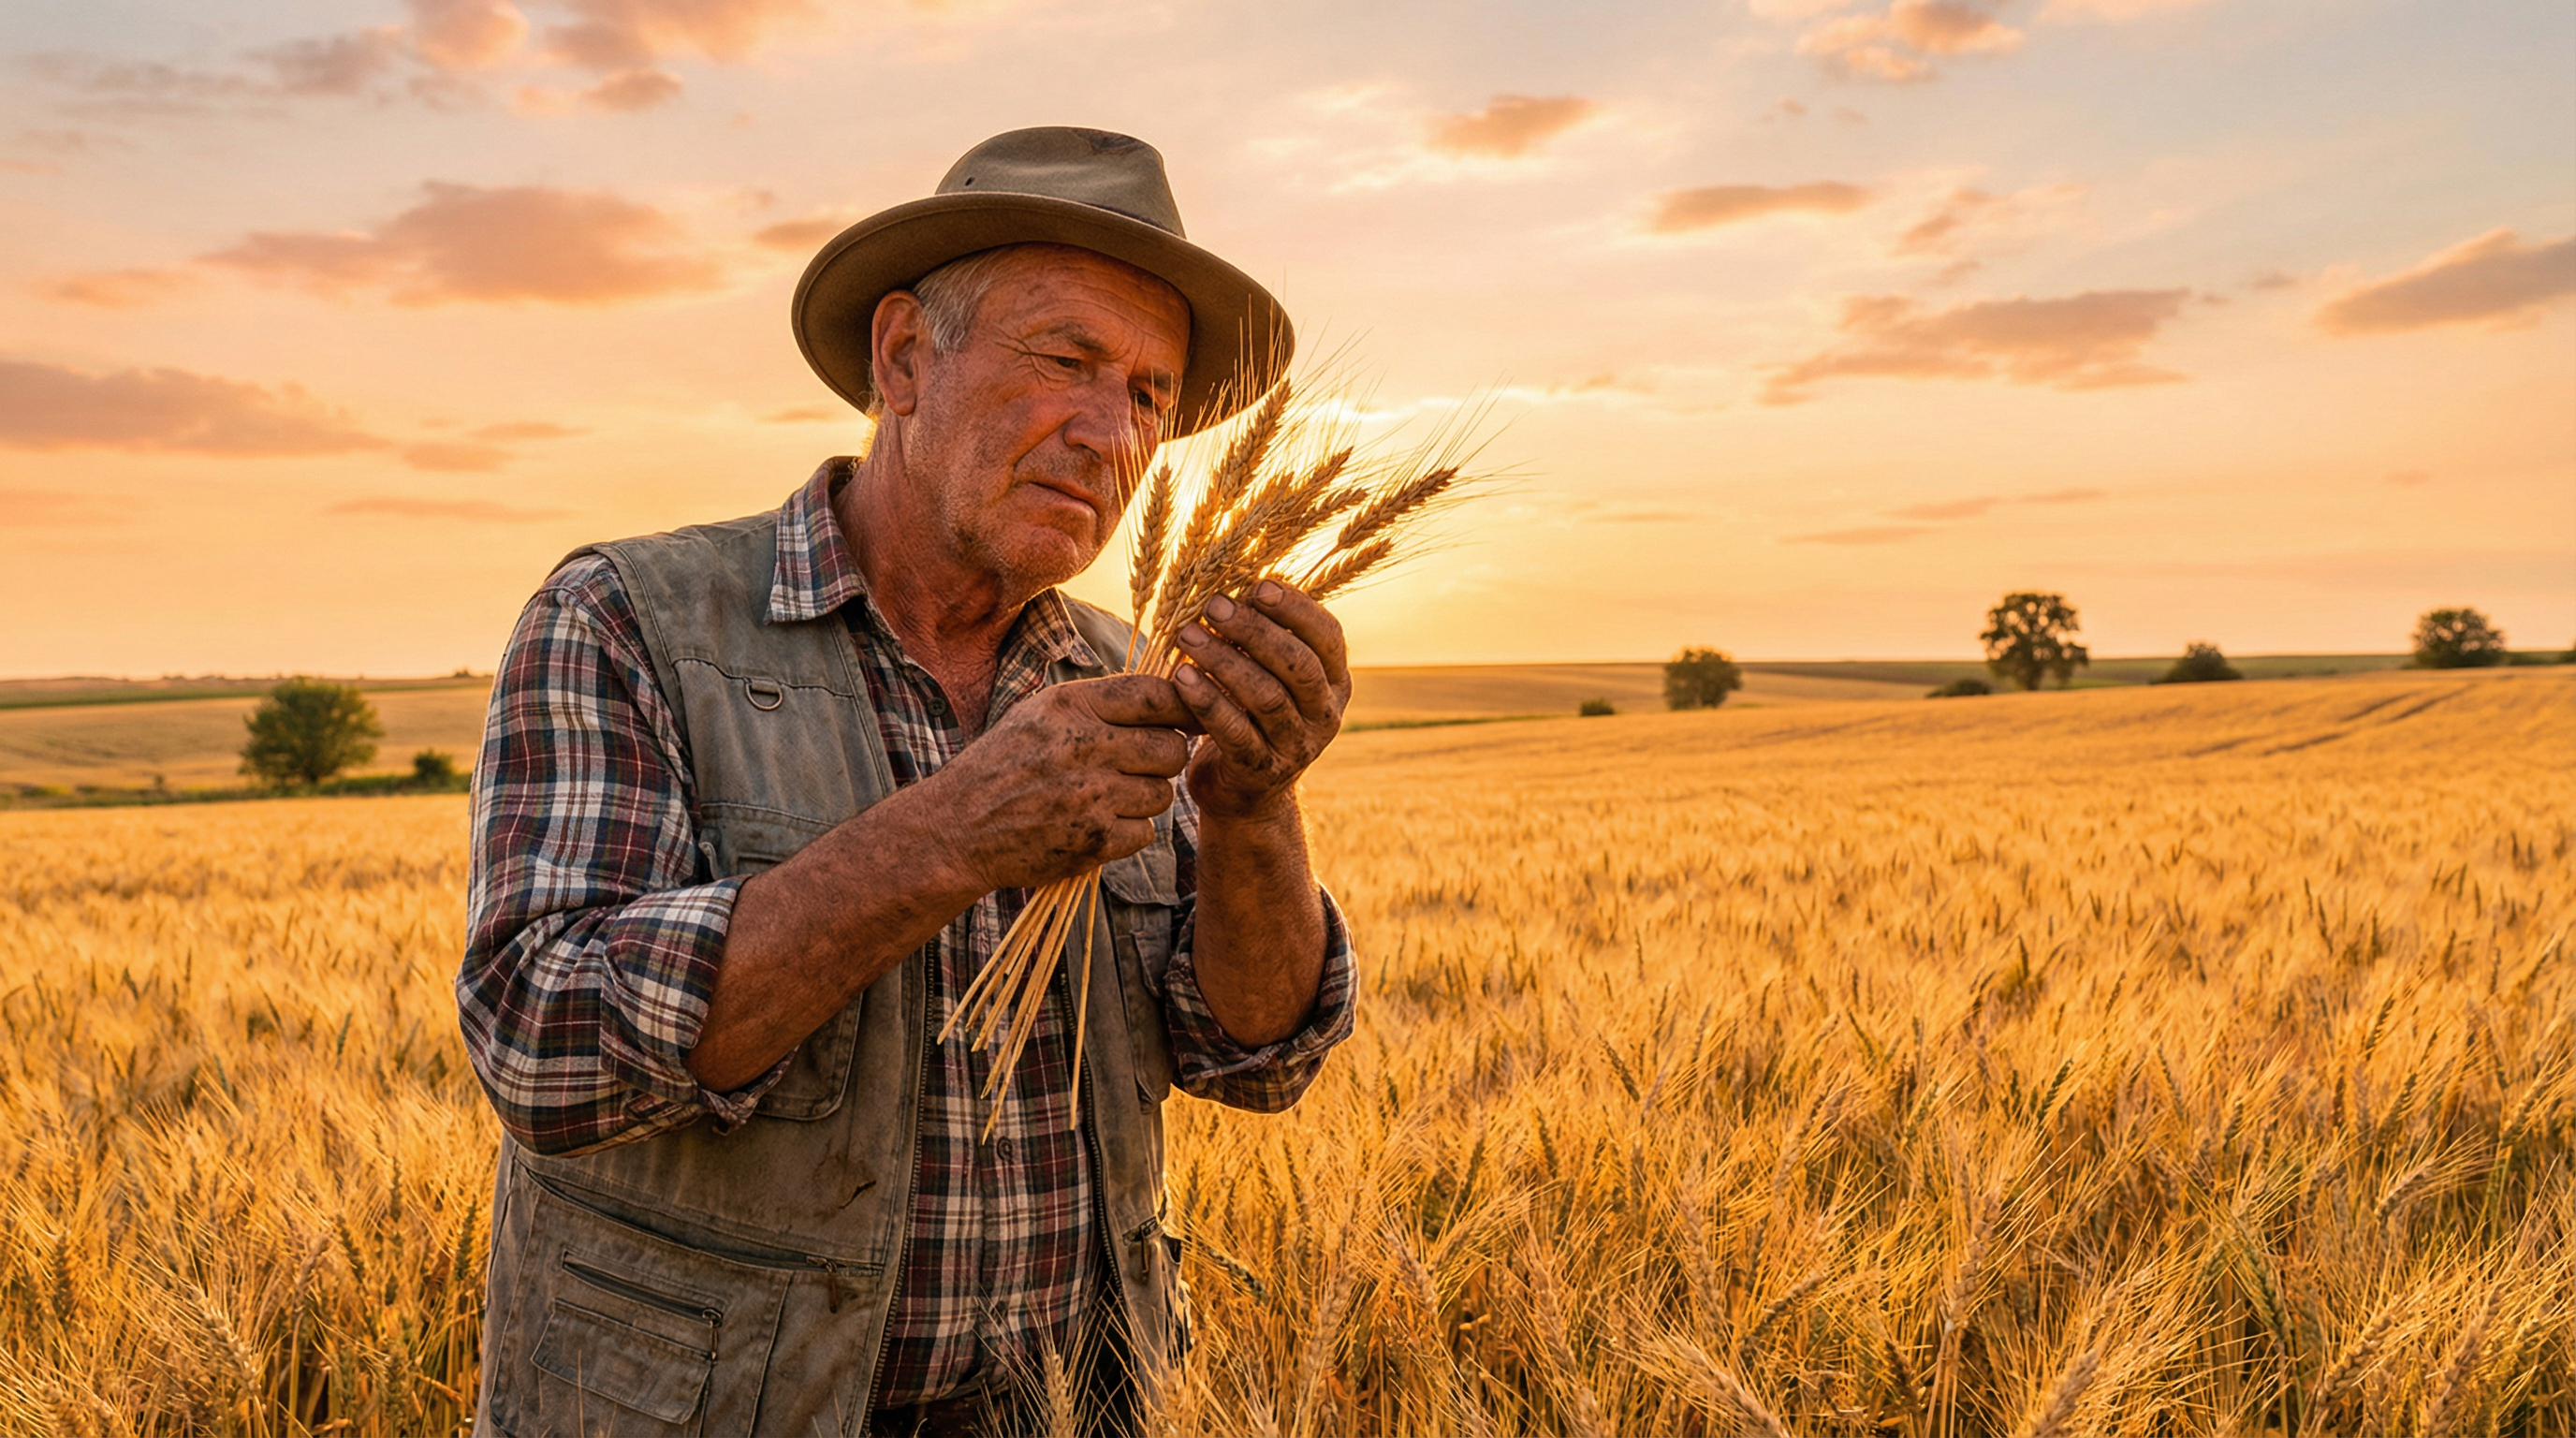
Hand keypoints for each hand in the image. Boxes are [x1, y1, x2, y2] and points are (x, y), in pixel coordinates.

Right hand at [919, 674, 1192, 889]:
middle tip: (1141, 764)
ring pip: (1162, 794)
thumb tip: (1171, 692)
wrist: (957, 828)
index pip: (1154, 695)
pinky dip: (1128, 832)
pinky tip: (1097, 824)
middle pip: (1171, 749)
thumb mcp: (1040, 713)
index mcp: (1069, 706)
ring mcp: (1089, 797)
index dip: (1185, 704)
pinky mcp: (1092, 841)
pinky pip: (1145, 832)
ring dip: (1144, 797)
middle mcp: (1082, 747)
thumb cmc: (1004, 764)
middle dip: (1164, 757)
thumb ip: (1100, 702)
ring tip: (1108, 796)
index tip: (1193, 714)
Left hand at [1170, 581, 1350, 820]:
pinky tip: (1181, 678)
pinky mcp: (1261, 772)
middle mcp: (1325, 715)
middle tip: (1212, 605)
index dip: (1296, 609)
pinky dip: (1207, 701)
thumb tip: (1234, 574)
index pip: (1328, 637)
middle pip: (1297, 665)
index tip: (1257, 585)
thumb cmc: (1252, 715)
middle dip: (1254, 631)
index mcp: (1335, 682)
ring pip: (1266, 697)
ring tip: (1186, 635)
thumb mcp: (1271, 676)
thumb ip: (1266, 637)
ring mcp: (1297, 747)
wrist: (1246, 794)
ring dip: (1224, 661)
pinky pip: (1234, 732)